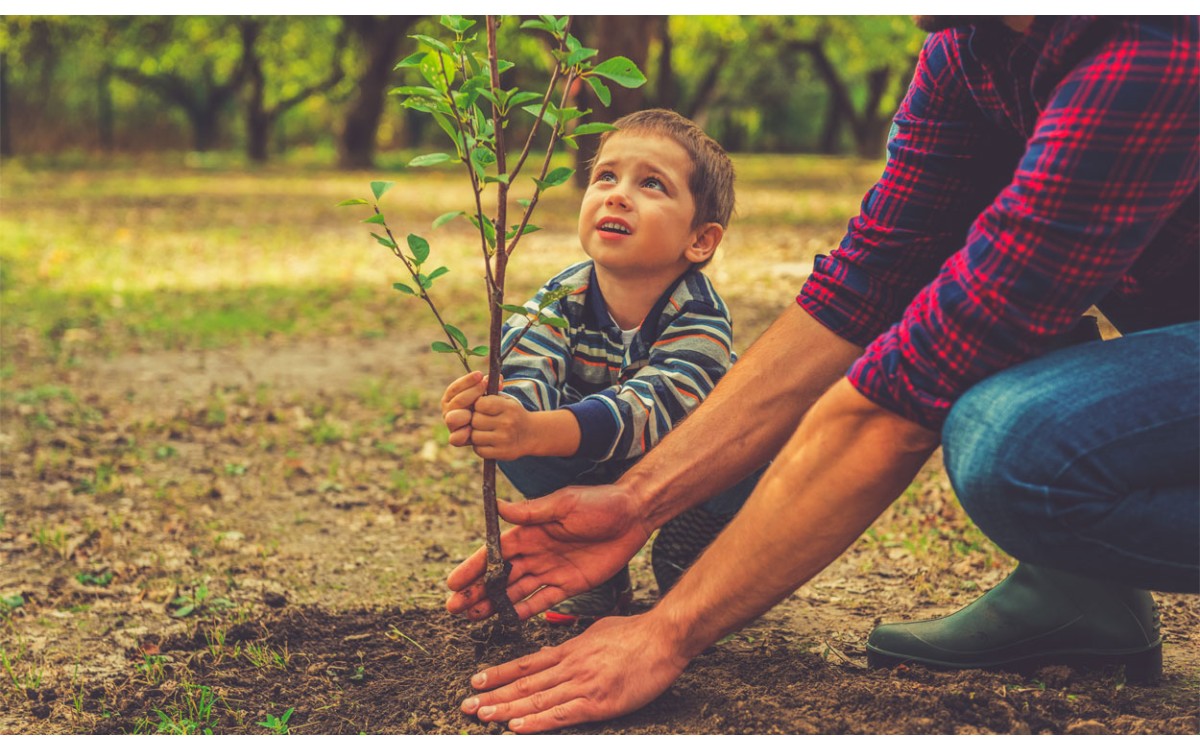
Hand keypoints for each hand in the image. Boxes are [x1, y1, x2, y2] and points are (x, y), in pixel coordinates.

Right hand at [441, 371, 486, 447]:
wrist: (488, 427)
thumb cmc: (485, 406)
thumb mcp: (487, 394)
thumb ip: (490, 386)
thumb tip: (499, 379)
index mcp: (451, 398)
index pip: (455, 388)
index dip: (467, 381)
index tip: (479, 374)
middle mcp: (449, 411)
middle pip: (457, 401)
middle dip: (471, 392)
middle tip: (484, 386)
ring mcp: (452, 425)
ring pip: (452, 419)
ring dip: (464, 413)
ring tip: (477, 410)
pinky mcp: (457, 439)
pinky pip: (454, 439)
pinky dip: (462, 434)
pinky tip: (470, 429)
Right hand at [446, 483, 649, 619]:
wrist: (633, 515)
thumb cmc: (600, 503)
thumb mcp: (565, 503)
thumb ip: (532, 512)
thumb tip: (497, 506)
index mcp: (530, 531)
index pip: (495, 552)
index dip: (473, 567)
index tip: (453, 583)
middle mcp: (536, 552)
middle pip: (500, 576)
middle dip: (476, 591)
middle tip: (454, 608)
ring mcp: (551, 570)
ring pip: (516, 591)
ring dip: (493, 603)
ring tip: (471, 617)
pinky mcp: (569, 584)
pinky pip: (542, 600)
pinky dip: (523, 611)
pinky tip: (505, 620)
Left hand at [461, 613, 687, 732]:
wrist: (663, 637)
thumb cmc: (636, 634)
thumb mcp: (596, 631)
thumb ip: (573, 645)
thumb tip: (552, 653)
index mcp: (570, 650)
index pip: (526, 665)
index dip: (499, 674)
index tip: (476, 681)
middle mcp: (570, 666)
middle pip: (524, 685)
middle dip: (493, 695)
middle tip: (467, 705)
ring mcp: (583, 684)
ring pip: (536, 700)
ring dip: (506, 710)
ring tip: (483, 716)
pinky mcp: (598, 702)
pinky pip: (561, 714)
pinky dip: (537, 722)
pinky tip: (517, 727)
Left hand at [467, 394, 535, 460]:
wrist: (531, 434)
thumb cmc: (512, 414)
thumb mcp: (507, 400)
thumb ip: (492, 390)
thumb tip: (482, 379)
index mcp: (508, 407)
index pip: (480, 404)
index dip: (478, 405)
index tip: (482, 408)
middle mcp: (507, 423)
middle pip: (475, 420)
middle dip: (475, 420)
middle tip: (482, 420)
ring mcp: (504, 439)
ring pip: (475, 436)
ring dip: (476, 434)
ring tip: (484, 431)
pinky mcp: (502, 453)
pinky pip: (479, 450)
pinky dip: (480, 446)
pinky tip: (487, 441)